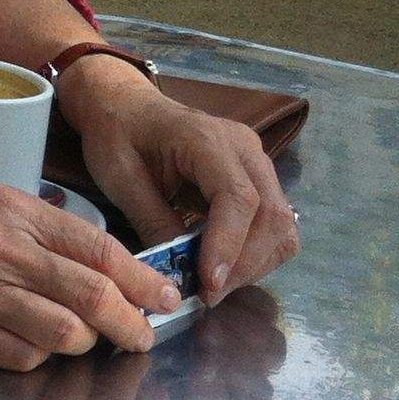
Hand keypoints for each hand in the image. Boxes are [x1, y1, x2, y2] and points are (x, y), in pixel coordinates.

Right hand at [0, 169, 183, 370]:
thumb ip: (34, 225)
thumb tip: (95, 259)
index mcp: (9, 209)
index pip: (99, 249)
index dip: (143, 279)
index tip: (165, 296)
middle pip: (94, 298)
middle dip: (132, 324)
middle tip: (141, 334)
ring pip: (65, 335)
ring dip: (85, 343)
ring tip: (83, 339)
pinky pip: (20, 357)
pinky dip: (37, 356)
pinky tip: (30, 343)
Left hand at [56, 60, 299, 302]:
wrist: (124, 105)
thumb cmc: (116, 135)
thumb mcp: (121, 178)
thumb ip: (153, 222)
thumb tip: (179, 274)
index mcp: (207, 140)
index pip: (238, 199)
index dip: (228, 247)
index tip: (208, 285)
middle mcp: (245, 149)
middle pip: (272, 216)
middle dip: (244, 264)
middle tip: (208, 294)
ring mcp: (257, 162)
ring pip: (282, 225)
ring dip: (255, 263)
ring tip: (214, 284)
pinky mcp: (258, 178)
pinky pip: (275, 223)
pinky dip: (257, 252)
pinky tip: (224, 265)